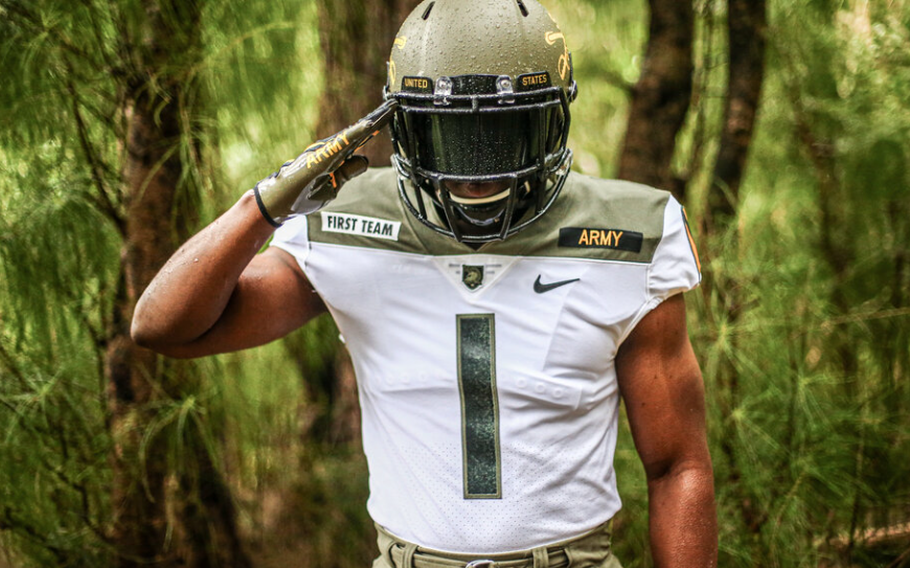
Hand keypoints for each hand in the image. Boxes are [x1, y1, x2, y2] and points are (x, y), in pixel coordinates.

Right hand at [253, 99, 397, 225]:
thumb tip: (364, 159)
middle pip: (358, 132)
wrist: (277, 203)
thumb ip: (348, 171)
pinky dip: (355, 135)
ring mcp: (323, 152)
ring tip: (386, 110)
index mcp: (335, 155)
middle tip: (395, 103)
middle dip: (377, 118)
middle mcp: (330, 149)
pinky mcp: (318, 159)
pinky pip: (340, 145)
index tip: (393, 114)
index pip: (360, 138)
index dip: (376, 126)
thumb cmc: (303, 193)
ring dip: (369, 123)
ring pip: (351, 135)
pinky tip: (368, 126)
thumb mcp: (333, 185)